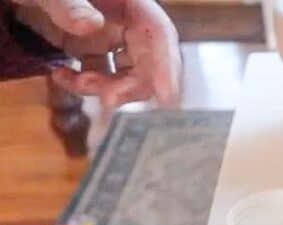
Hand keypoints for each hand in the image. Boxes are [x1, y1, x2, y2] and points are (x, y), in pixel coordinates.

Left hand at [13, 0, 181, 106]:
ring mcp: (108, 34)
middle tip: (109, 101)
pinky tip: (61, 76)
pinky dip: (82, 83)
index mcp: (129, 0)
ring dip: (106, 87)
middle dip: (131, 85)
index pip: (159, 33)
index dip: (166, 66)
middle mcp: (126, 19)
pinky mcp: (90, 47)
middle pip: (148, 60)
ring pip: (126, 72)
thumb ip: (69, 4)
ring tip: (77, 84)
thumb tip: (92, 26)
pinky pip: (99, 73)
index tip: (166, 98)